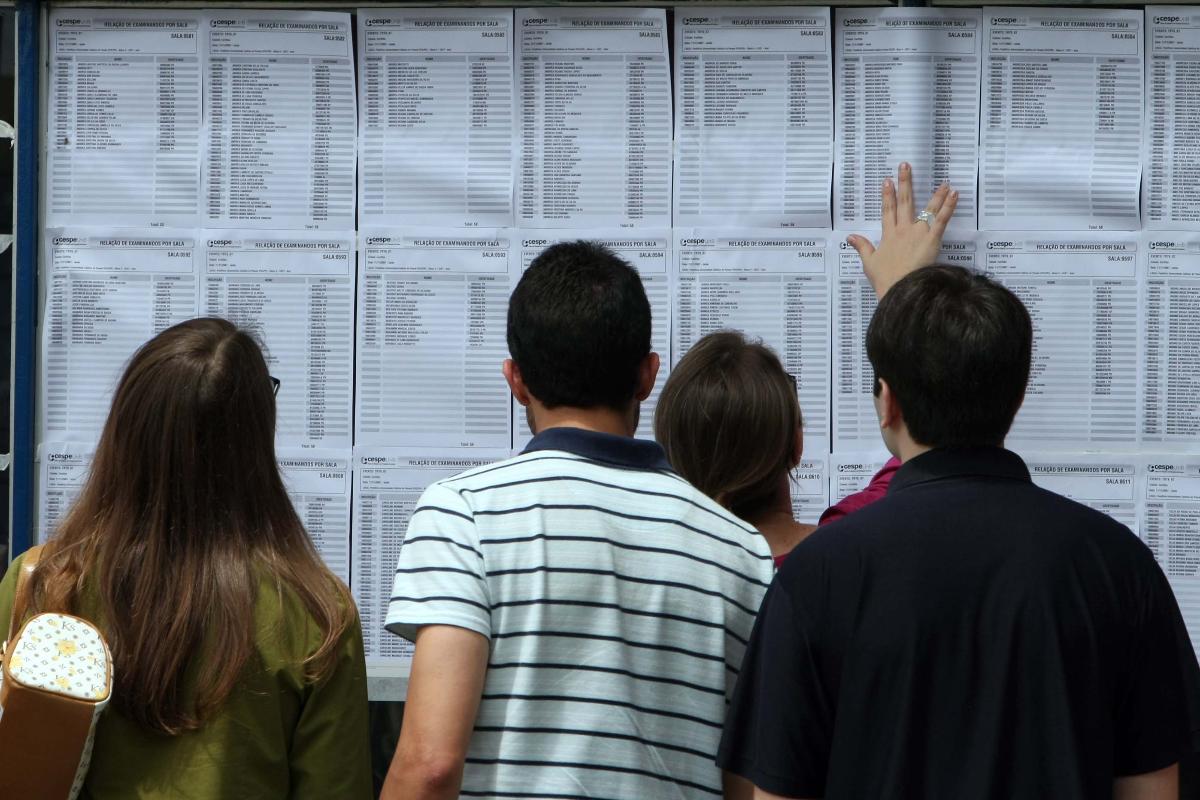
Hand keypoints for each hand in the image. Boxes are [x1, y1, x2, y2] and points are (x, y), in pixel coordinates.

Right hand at [846, 162, 958, 298]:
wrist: (899, 290)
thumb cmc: (885, 279)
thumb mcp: (869, 263)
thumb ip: (862, 247)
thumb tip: (850, 237)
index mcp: (888, 236)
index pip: (888, 211)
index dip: (887, 196)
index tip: (887, 181)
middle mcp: (903, 230)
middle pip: (904, 203)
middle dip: (905, 183)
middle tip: (906, 166)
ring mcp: (918, 233)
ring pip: (927, 209)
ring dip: (935, 194)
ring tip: (943, 182)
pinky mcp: (932, 240)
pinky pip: (941, 220)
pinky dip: (948, 206)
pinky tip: (953, 194)